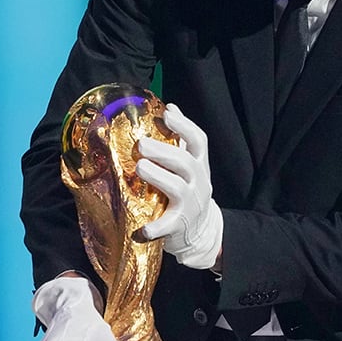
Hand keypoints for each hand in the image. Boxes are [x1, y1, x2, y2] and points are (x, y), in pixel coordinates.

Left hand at [137, 103, 223, 269]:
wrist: (201, 232)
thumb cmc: (188, 192)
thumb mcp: (190, 166)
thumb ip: (181, 142)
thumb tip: (171, 108)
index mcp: (199, 166)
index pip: (199, 141)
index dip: (184, 126)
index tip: (167, 113)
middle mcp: (198, 182)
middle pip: (185, 163)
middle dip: (163, 151)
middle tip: (141, 144)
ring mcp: (191, 205)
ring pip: (177, 188)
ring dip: (158, 177)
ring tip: (140, 168)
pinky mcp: (179, 225)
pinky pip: (168, 225)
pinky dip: (155, 228)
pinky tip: (142, 230)